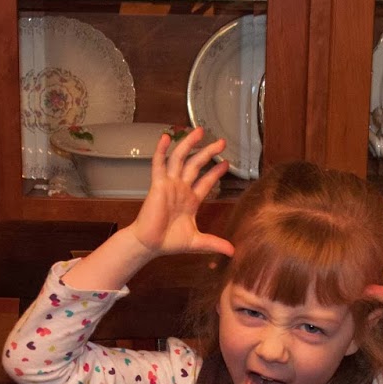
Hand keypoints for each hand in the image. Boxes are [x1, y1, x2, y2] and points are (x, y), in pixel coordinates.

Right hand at [126, 127, 234, 260]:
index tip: (226, 163)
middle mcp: (181, 188)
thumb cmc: (169, 242)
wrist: (150, 244)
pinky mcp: (157, 185)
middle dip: (209, 152)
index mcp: (191, 199)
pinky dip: (161, 150)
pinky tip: (165, 137)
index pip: (206, 181)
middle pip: (196, 164)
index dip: (216, 172)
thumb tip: (233, 252)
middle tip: (222, 141)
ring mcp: (169, 184)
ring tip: (200, 131)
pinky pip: (159, 164)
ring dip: (189, 144)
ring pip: (180, 159)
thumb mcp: (197, 242)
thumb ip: (214, 243)